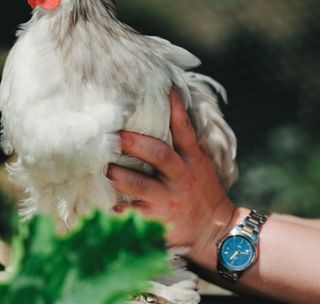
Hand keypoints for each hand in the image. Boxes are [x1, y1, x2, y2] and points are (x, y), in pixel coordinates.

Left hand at [107, 91, 236, 260]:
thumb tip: (169, 107)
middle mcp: (180, 178)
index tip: (167, 90)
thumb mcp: (199, 163)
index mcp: (191, 160)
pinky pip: (134, 215)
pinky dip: (119, 209)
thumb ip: (184, 141)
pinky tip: (104, 205)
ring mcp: (169, 201)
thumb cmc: (202, 190)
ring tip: (106, 169)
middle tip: (117, 135)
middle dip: (136, 144)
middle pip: (159, 155)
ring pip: (142, 186)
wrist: (216, 230)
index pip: (184, 130)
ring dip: (121, 176)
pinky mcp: (159, 222)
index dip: (176, 109)